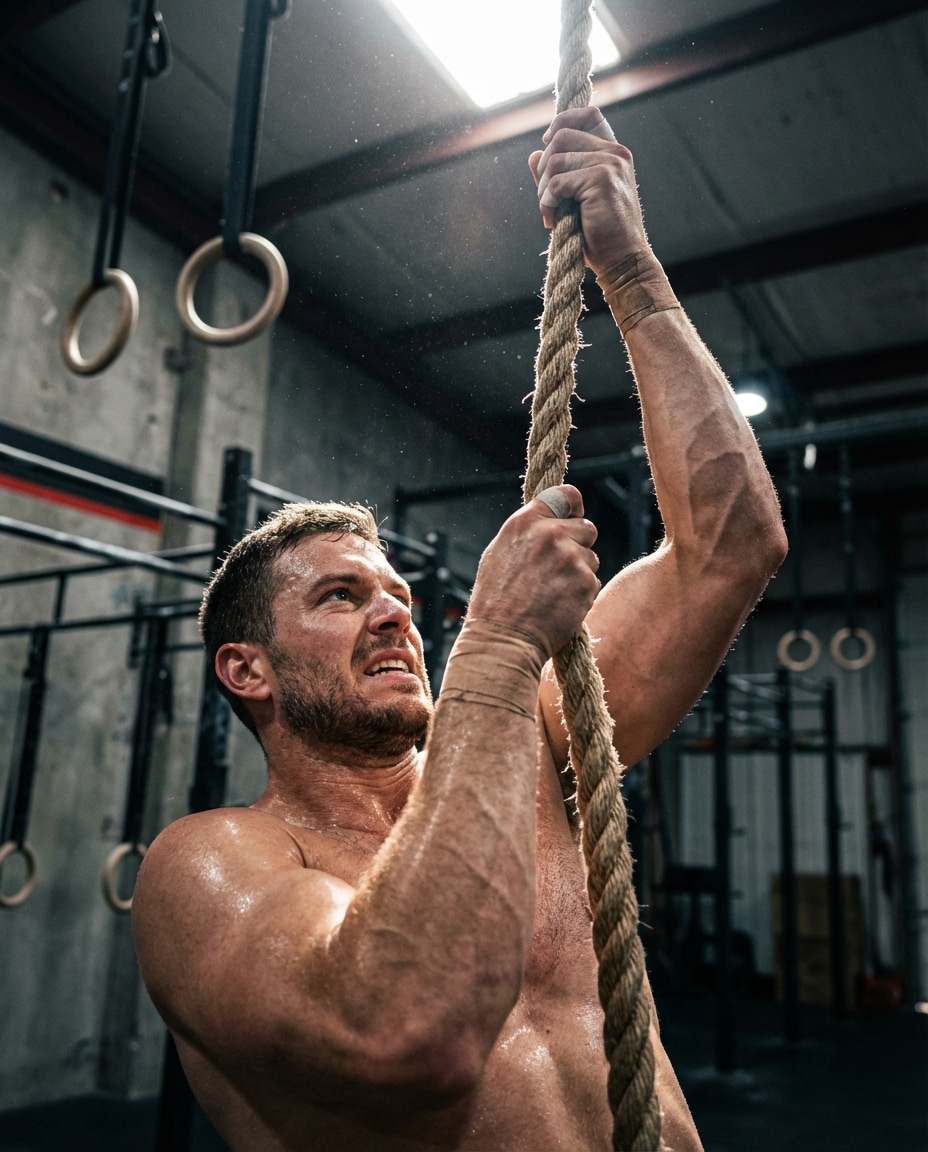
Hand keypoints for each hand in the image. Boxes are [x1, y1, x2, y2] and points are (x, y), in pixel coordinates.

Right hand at [467, 485, 599, 656]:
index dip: (573, 508)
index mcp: (525, 521)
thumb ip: (529, 532)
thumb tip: (551, 522)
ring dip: (579, 572)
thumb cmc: (495, 601)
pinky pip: (593, 581)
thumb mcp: (500, 552)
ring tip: (552, 591)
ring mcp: (571, 557)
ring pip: (591, 557)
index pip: (567, 496)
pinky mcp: (585, 582)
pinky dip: (581, 593)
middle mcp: (550, 533)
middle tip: (558, 568)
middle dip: (578, 544)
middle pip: (587, 527)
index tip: (573, 517)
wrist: (503, 639)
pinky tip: (559, 605)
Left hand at [528, 107, 647, 276]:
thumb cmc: (600, 233)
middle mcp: (615, 152)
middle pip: (562, 136)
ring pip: (556, 159)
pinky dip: (547, 203)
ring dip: (543, 189)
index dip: (561, 122)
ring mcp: (610, 163)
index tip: (547, 145)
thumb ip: (557, 174)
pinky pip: (557, 182)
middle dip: (544, 168)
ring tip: (550, 212)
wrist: (622, 259)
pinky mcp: (602, 179)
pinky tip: (553, 220)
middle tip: (546, 198)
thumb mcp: (576, 198)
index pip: (587, 114)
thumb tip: (534, 153)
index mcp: (613, 152)